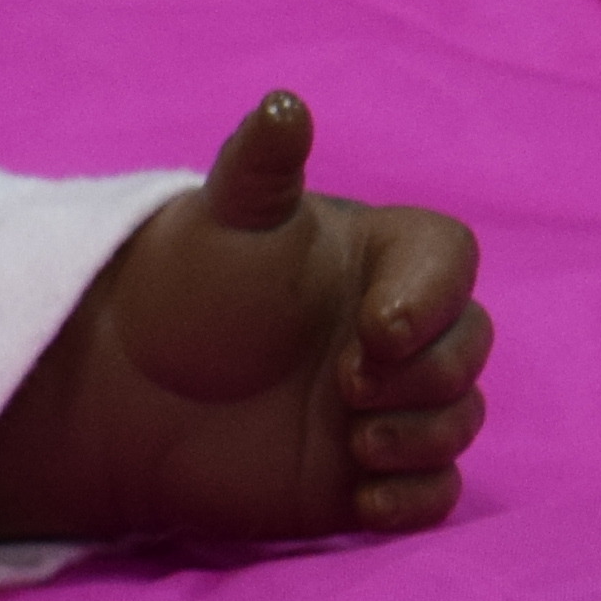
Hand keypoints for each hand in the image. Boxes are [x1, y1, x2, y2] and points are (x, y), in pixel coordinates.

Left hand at [0, 93, 489, 551]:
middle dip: (423, 374)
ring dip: (419, 434)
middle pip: (471, 347)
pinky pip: (436, 492)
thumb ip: (259, 166)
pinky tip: (364, 495)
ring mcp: (393, 401)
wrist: (129, 385)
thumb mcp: (220, 220)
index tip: (377, 329)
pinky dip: (414, 497)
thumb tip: (284, 104)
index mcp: (383, 257)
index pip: (453, 261)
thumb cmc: (185, 286)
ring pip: (460, 419)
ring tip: (349, 436)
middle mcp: (403, 328)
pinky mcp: (373, 471)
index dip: (431, 298)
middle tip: (344, 384)